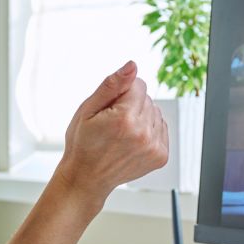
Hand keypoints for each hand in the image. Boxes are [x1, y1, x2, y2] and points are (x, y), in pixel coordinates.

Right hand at [57, 61, 168, 201]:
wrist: (87, 177)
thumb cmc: (82, 143)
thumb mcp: (88, 109)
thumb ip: (112, 85)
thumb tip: (133, 66)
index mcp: (125, 119)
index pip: (139, 84)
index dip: (121, 93)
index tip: (109, 109)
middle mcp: (144, 133)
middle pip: (148, 99)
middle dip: (131, 105)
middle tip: (112, 124)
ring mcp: (154, 147)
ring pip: (156, 113)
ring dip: (141, 118)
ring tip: (122, 134)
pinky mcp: (160, 156)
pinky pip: (161, 128)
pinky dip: (148, 131)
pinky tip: (132, 141)